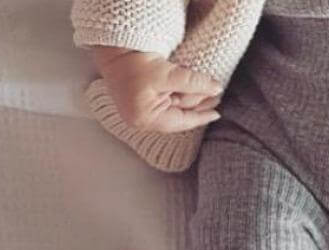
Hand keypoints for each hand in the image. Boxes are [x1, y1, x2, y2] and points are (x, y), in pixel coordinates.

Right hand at [92, 46, 222, 132]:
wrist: (111, 48)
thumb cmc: (133, 62)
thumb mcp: (168, 74)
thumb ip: (194, 83)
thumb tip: (216, 89)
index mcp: (146, 120)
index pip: (181, 122)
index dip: (201, 117)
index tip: (217, 114)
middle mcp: (143, 119)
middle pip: (179, 114)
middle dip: (198, 106)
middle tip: (217, 98)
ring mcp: (141, 110)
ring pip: (174, 106)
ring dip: (192, 98)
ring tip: (210, 92)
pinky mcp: (142, 100)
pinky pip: (167, 100)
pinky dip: (181, 94)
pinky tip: (194, 90)